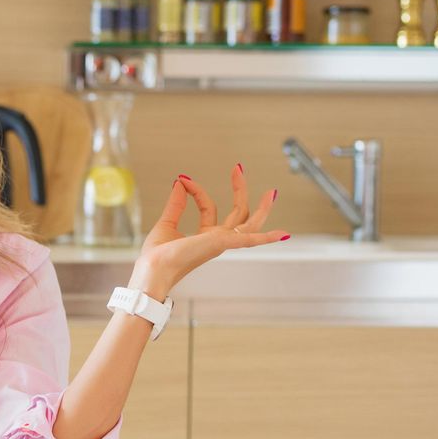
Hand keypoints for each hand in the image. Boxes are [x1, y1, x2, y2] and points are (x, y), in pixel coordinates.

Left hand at [131, 164, 289, 297]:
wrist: (153, 269)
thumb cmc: (157, 257)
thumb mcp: (167, 222)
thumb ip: (176, 203)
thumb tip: (180, 183)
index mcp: (205, 236)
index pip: (209, 207)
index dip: (197, 190)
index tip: (183, 179)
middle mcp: (217, 240)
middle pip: (238, 213)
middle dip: (240, 190)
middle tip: (238, 168)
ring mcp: (221, 242)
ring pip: (250, 224)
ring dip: (262, 208)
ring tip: (271, 192)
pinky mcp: (222, 243)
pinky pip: (249, 239)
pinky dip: (267, 237)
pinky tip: (284, 234)